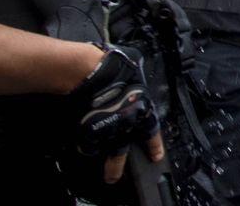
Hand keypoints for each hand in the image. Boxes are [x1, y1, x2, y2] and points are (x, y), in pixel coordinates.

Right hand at [67, 46, 162, 183]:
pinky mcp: (89, 132)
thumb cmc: (114, 64)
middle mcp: (127, 124)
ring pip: (110, 154)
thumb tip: (136, 71)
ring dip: (110, 166)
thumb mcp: (136, 66)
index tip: (155, 155)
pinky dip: (85, 146)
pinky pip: (87, 144)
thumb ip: (137, 76)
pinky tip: (84, 147)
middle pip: (125, 150)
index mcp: (143, 109)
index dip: (154, 144)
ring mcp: (108, 130)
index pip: (152, 131)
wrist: (90, 71)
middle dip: (121, 165)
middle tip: (117, 175)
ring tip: (109, 176)